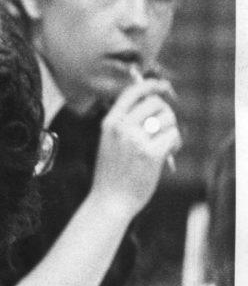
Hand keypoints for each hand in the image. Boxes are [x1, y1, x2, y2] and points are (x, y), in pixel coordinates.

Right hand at [90, 75, 180, 219]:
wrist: (110, 201)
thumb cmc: (113, 173)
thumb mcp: (110, 142)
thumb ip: (127, 122)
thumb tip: (155, 102)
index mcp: (109, 123)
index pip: (132, 93)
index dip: (150, 85)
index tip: (164, 86)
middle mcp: (121, 128)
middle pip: (155, 103)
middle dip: (166, 113)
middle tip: (165, 127)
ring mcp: (135, 140)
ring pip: (168, 119)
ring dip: (172, 129)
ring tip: (165, 144)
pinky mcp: (150, 153)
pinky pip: (173, 136)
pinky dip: (175, 143)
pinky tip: (168, 154)